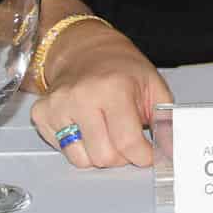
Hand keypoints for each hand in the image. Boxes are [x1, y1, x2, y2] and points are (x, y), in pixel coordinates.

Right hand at [29, 26, 172, 168]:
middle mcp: (81, 97)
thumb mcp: (153, 85)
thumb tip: (171, 148)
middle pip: (104, 156)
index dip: (143, 155)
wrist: (87, 52)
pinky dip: (79, 146)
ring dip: (99, 154)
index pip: (127, 141)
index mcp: (113, 88)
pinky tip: (87, 127)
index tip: (148, 156)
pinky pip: (63, 150)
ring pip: (81, 159)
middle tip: (127, 142)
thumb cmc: (121, 69)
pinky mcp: (41, 114)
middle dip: (122, 157)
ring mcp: (57, 106)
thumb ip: (165, 118)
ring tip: (107, 133)